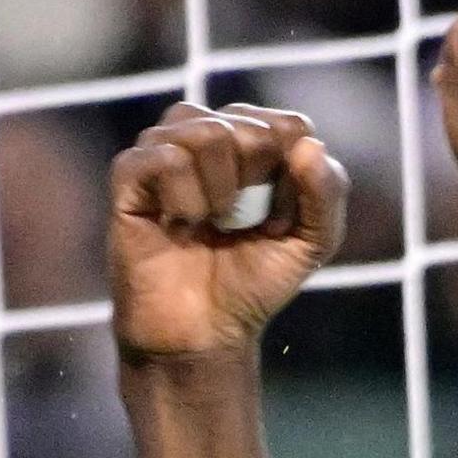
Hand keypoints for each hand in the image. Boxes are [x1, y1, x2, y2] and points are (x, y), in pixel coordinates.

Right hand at [108, 103, 348, 360]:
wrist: (201, 331)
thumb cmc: (253, 280)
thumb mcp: (312, 241)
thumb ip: (327, 191)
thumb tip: (308, 144)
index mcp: (255, 137)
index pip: (290, 126)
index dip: (294, 181)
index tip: (278, 223)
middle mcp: (209, 131)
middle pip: (251, 127)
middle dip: (257, 189)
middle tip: (239, 227)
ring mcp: (165, 147)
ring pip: (207, 132)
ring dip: (221, 193)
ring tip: (210, 223)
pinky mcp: (130, 173)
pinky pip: (166, 159)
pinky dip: (185, 201)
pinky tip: (179, 226)